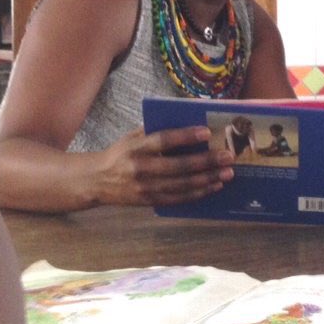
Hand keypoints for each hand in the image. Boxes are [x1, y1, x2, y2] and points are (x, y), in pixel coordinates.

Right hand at [96, 126, 234, 205]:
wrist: (95, 181)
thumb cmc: (120, 153)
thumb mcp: (132, 137)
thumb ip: (156, 131)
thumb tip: (189, 122)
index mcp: (135, 147)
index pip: (163, 140)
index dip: (185, 137)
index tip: (206, 132)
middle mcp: (140, 168)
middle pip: (178, 166)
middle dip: (206, 162)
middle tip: (228, 156)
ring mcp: (145, 188)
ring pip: (182, 185)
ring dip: (208, 179)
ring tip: (228, 173)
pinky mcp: (149, 201)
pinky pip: (178, 199)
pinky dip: (198, 193)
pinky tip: (214, 186)